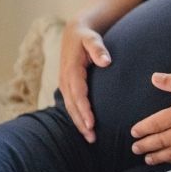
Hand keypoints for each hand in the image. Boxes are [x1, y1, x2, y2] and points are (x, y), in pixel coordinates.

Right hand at [58, 20, 111, 142]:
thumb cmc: (86, 37)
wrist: (73, 33)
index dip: (84, 110)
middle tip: (92, 138)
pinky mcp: (66, 86)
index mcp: (71, 70)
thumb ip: (98, 49)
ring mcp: (64, 84)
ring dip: (79, 123)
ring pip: (70, 108)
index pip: (78, 94)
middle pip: (73, 106)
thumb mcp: (92, 38)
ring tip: (90, 138)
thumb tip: (106, 61)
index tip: (91, 124)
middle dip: (81, 123)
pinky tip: (85, 127)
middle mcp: (65, 80)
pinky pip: (71, 105)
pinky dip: (77, 117)